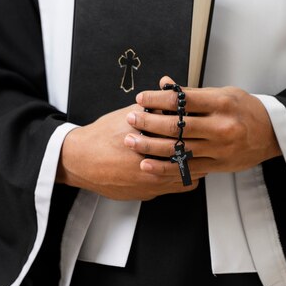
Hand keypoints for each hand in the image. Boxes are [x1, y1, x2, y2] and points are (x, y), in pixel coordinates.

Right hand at [56, 104, 200, 200]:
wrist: (78, 160)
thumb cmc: (102, 137)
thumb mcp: (128, 115)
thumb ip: (153, 107)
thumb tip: (173, 91)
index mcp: (149, 147)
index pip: (185, 142)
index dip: (198, 136)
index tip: (204, 130)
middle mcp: (151, 169)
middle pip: (189, 163)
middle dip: (200, 154)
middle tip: (207, 146)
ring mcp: (149, 185)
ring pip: (183, 179)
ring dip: (192, 169)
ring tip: (199, 159)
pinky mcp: (144, 194)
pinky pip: (171, 190)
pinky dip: (179, 180)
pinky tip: (181, 172)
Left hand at [124, 76, 281, 176]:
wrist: (273, 133)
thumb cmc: (246, 109)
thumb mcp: (223, 93)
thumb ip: (193, 93)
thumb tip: (164, 84)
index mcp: (221, 103)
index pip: (181, 100)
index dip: (157, 99)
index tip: (141, 98)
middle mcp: (221, 126)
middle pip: (176, 126)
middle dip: (148, 122)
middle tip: (131, 119)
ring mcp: (219, 149)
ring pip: (178, 149)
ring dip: (150, 146)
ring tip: (131, 140)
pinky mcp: (218, 165)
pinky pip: (187, 168)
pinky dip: (165, 168)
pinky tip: (147, 165)